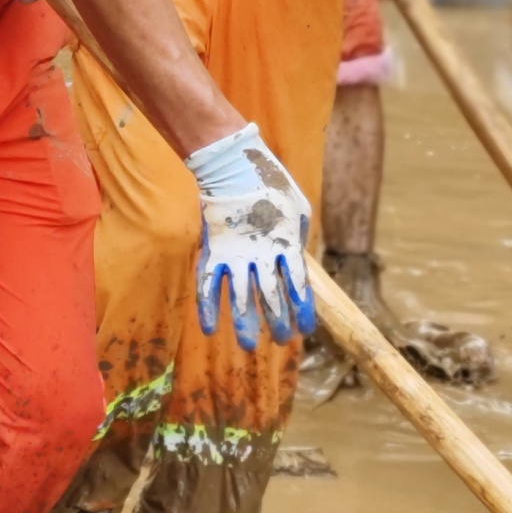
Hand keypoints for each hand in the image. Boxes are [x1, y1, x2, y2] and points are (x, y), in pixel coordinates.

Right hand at [189, 124, 313, 349]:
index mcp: (286, 245)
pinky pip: (208, 285)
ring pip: (241, 299)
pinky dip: (207, 308)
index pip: (298, 288)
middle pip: (272, 299)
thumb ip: (298, 238)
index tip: (305, 329)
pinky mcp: (214, 251)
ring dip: (244, 325)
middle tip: (280, 339)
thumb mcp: (299, 210)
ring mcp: (235, 255)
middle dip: (277, 323)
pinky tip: (209, 329)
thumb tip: (298, 261)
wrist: (234, 166)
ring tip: (247, 346)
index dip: (302, 311)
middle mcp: (262, 255)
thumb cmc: (272, 186)